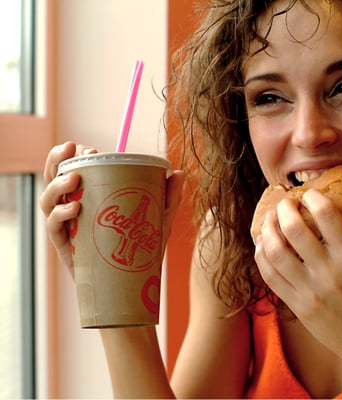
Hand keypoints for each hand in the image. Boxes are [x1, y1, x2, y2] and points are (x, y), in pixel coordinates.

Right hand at [39, 142, 184, 275]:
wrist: (132, 286)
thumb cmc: (141, 250)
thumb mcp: (158, 221)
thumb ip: (168, 198)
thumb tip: (178, 172)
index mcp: (90, 196)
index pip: (73, 168)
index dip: (73, 154)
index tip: (88, 148)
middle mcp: (73, 208)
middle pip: (53, 177)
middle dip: (58, 159)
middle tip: (75, 150)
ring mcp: (67, 227)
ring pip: (48, 200)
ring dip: (56, 184)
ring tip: (74, 179)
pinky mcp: (66, 247)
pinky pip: (54, 227)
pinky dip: (60, 215)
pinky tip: (75, 208)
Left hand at [254, 189, 341, 365]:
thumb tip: (319, 216)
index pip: (327, 215)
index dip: (313, 197)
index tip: (309, 194)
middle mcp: (329, 273)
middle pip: (294, 229)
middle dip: (284, 209)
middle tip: (284, 203)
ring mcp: (310, 291)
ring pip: (275, 251)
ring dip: (268, 230)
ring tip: (269, 221)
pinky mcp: (297, 306)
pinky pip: (270, 275)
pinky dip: (262, 255)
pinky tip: (264, 245)